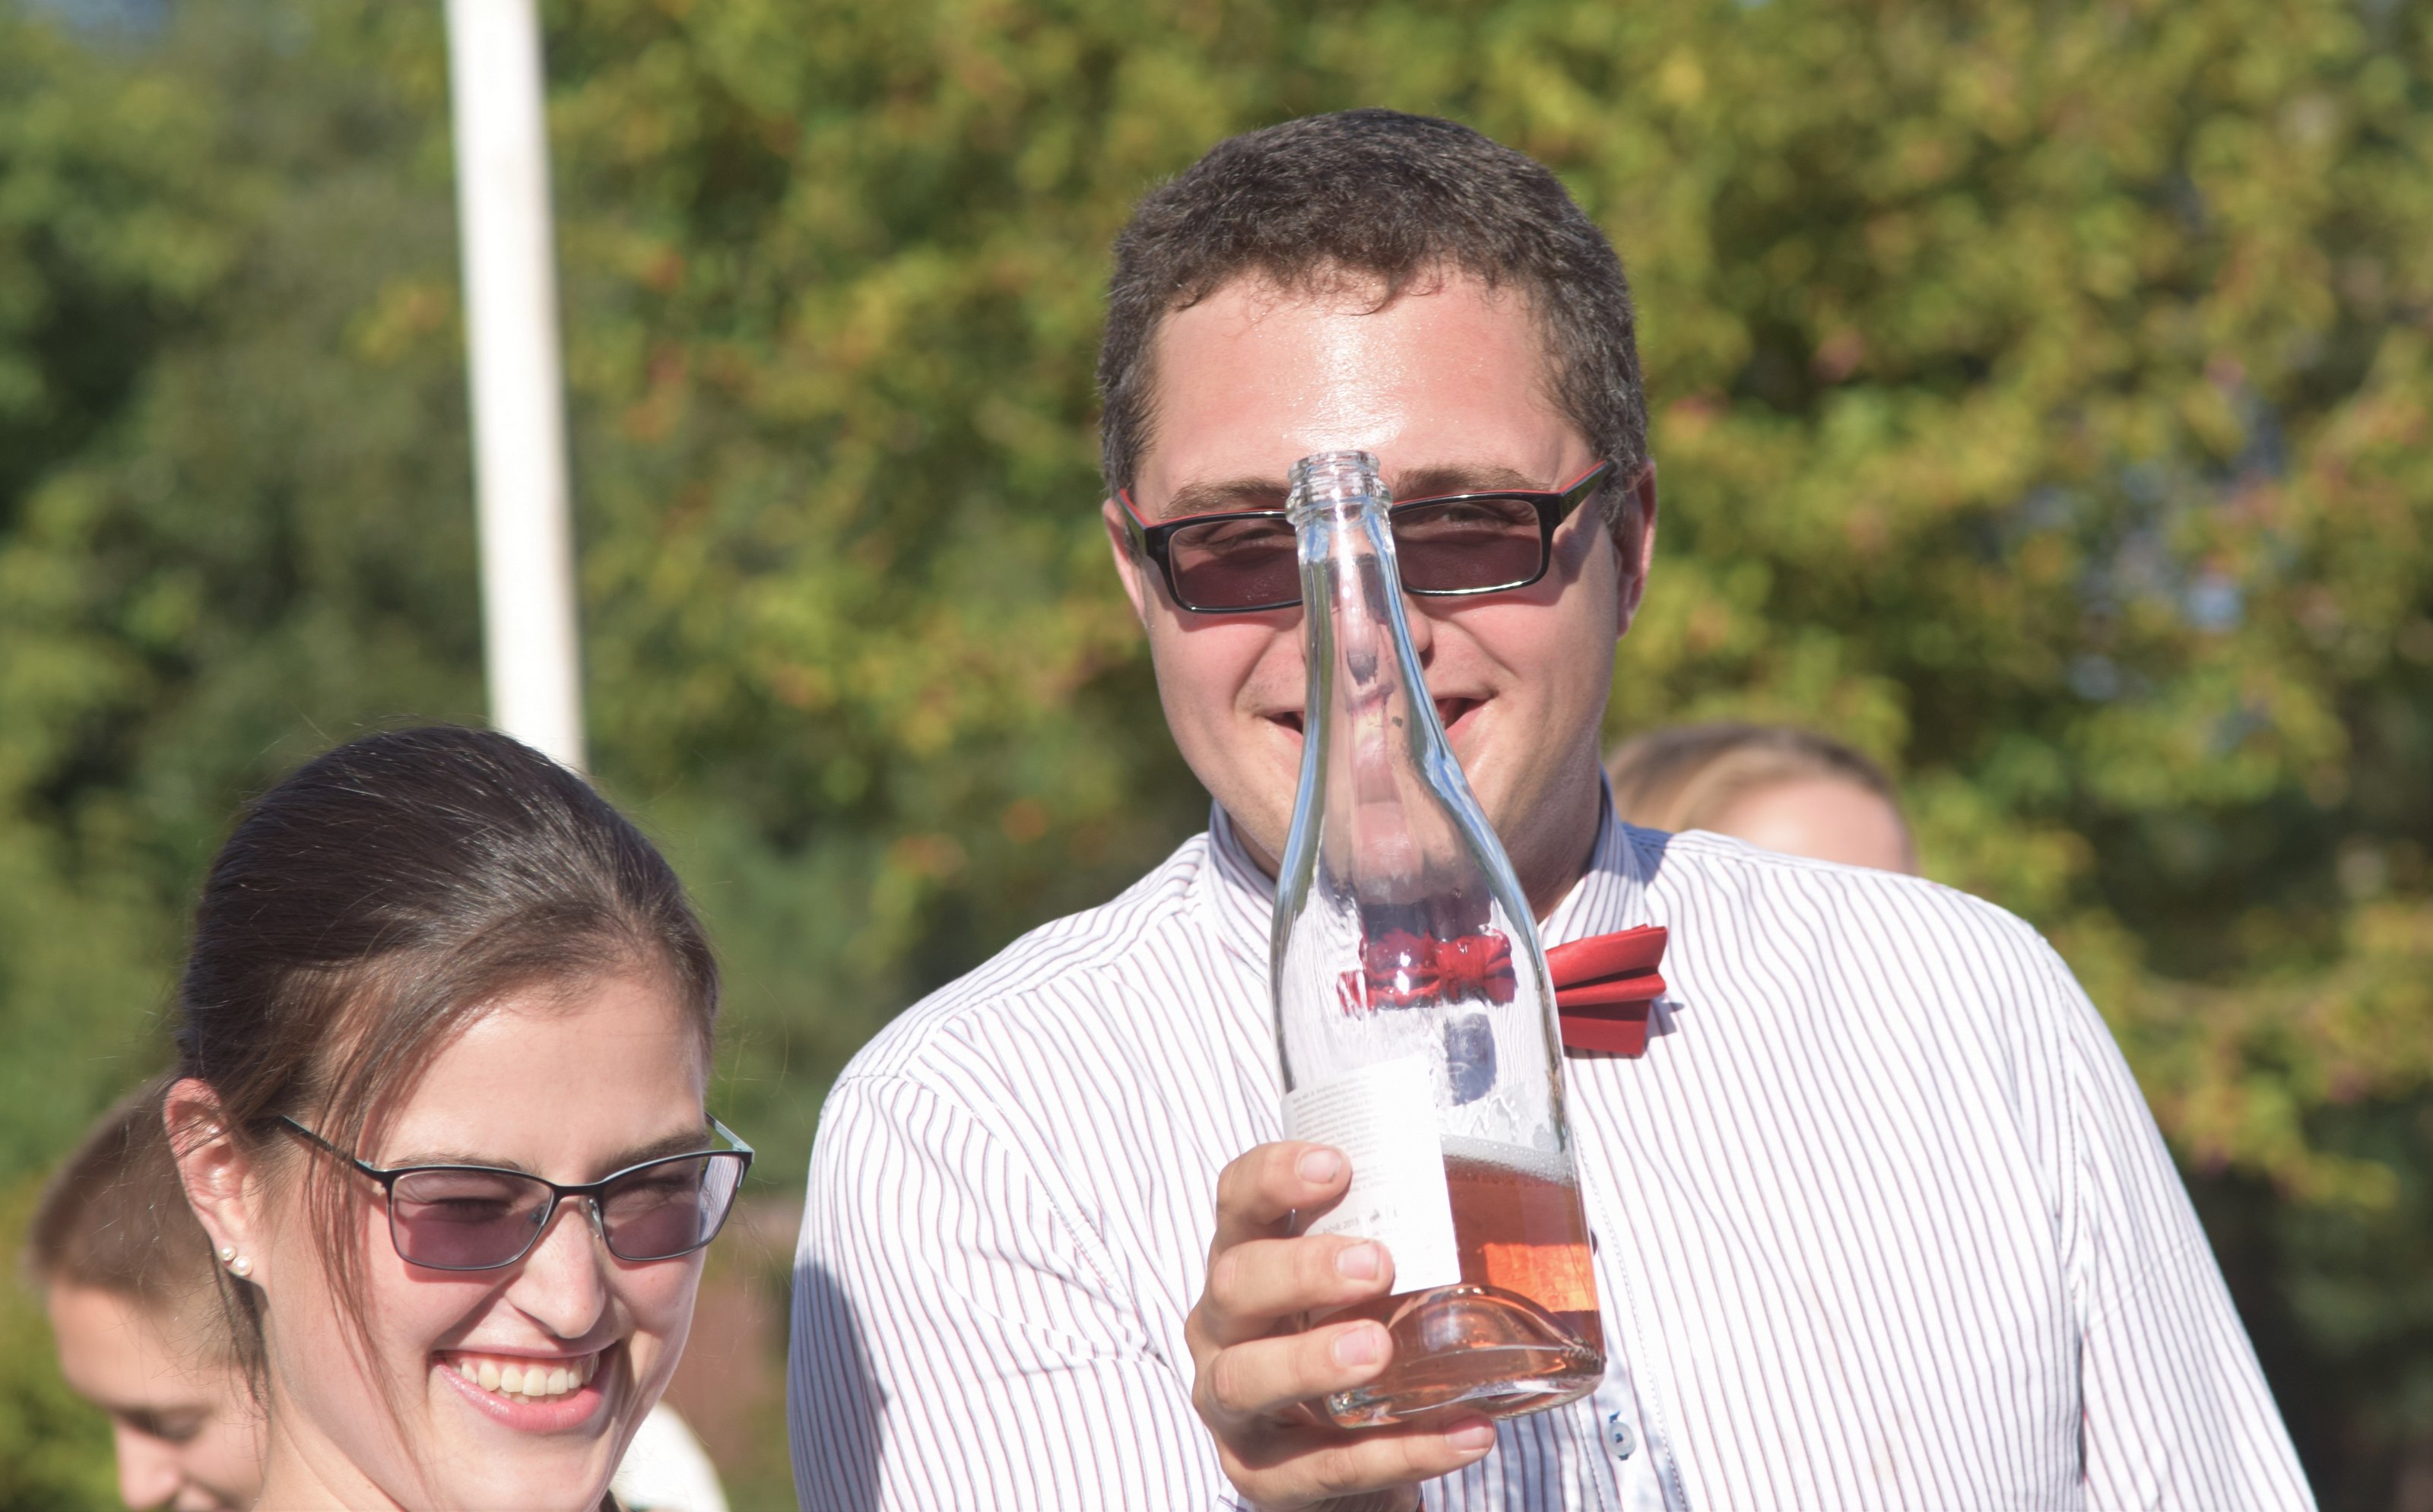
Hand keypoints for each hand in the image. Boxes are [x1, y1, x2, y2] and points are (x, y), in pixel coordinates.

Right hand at [1185, 1141, 1496, 1510]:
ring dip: (1312, 1361)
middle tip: (1375, 1265)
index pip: (1237, 1202)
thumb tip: (1523, 1211)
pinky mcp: (1261, 1475)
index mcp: (1244, 1261)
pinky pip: (1321, 1467)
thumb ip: (1404, 1249)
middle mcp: (1221, 1328)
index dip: (1274, 1177)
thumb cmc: (1347, 1343)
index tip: (1337, 1167)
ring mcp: (1230, 1404)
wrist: (1333, 1459)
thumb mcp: (1357, 1292)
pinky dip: (1395, 1454)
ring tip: (1379, 1351)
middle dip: (1301, 1270)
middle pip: (1235, 1284)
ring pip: (1244, 1378)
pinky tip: (1462, 1435)